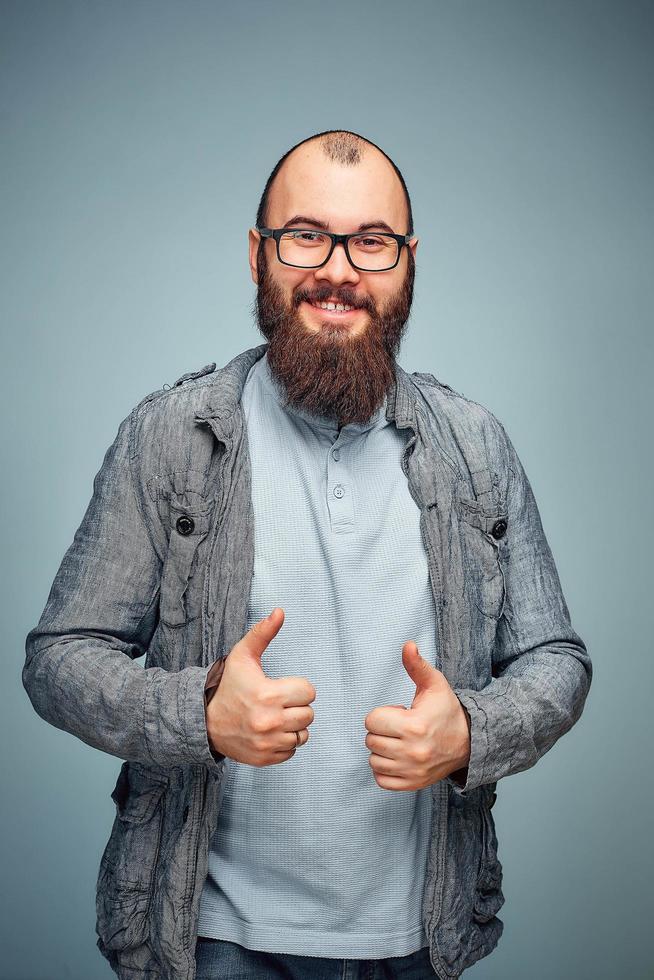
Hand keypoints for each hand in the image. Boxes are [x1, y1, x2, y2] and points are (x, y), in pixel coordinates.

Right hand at [206, 608, 315, 765]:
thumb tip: (280, 611)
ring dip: (292, 726)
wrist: (205, 722)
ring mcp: (268, 743)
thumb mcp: (242, 656)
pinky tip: (270, 732)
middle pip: (309, 714)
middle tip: (277, 702)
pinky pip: (292, 751)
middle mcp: (269, 722)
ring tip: (274, 717)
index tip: (281, 687)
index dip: (297, 687)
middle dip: (296, 706)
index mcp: (268, 695)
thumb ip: (262, 633)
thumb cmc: (229, 686)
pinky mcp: (266, 758)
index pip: (309, 692)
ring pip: (303, 734)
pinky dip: (284, 742)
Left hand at [364, 641, 470, 790]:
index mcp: (414, 726)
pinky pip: (381, 780)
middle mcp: (413, 752)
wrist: (469, 742)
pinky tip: (398, 757)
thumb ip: (417, 665)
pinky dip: (385, 770)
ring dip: (382, 751)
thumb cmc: (446, 710)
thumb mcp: (434, 684)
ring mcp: (412, 771)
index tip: (399, 713)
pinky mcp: (412, 784)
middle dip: (382, 731)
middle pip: (370, 741)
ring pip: (373, 761)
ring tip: (401, 742)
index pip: (371, 721)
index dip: (382, 713)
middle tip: (401, 727)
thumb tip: (407, 645)